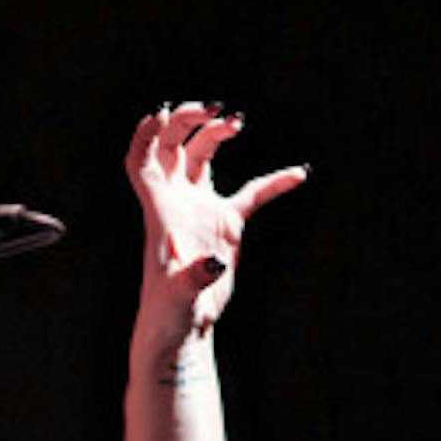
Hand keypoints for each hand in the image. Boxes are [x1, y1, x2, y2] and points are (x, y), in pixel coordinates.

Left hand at [125, 102, 306, 338]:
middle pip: (173, 145)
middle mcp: (177, 202)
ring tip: (237, 122)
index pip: (142, 159)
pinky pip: (251, 193)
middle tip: (215, 111)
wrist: (184, 330)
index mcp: (158, 210)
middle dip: (189, 121)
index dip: (146, 133)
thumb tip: (214, 264)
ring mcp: (201, 209)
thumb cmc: (168, 315)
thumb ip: (194, 277)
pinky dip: (273, 183)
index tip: (164, 113)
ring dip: (217, 134)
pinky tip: (298, 174)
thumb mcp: (178, 296)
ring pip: (203, 156)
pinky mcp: (226, 224)